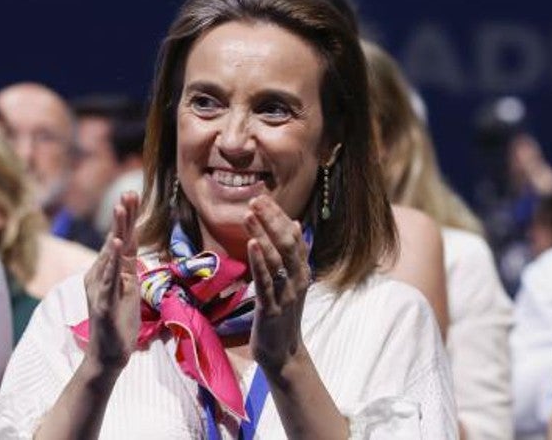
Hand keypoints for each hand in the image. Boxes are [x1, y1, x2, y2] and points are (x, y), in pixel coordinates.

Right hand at [83, 191, 140, 371]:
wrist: (109, 354)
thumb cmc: (119, 320)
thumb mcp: (127, 286)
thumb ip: (126, 265)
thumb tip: (129, 245)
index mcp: (108, 270)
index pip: (120, 239)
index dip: (127, 217)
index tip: (133, 194)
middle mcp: (100, 275)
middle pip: (114, 240)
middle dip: (122, 216)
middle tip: (127, 193)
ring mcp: (100, 288)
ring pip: (110, 254)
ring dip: (116, 230)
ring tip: (120, 209)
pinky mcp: (104, 303)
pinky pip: (109, 279)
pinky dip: (111, 261)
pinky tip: (115, 246)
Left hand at [245, 195, 312, 374]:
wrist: (284, 354)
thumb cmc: (283, 316)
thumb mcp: (291, 283)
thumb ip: (294, 256)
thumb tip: (295, 225)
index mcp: (302, 271)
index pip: (293, 236)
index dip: (279, 216)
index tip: (264, 197)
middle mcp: (298, 278)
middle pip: (286, 242)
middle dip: (271, 219)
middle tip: (255, 199)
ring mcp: (286, 293)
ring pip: (276, 257)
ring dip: (263, 233)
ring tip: (249, 213)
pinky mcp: (272, 308)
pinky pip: (266, 280)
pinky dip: (259, 261)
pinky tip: (252, 243)